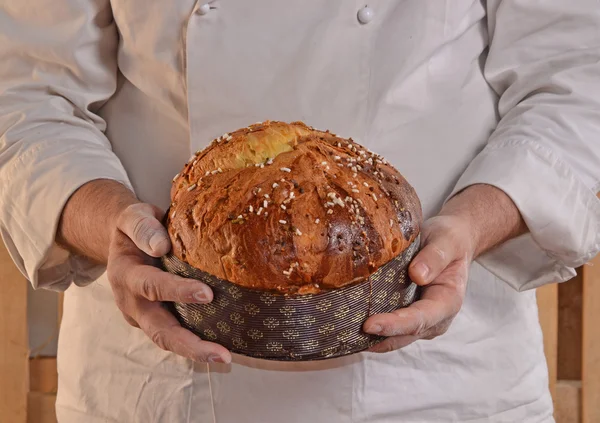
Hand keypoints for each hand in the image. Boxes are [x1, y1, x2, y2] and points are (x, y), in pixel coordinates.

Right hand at [107, 203, 231, 362]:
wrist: (124, 239)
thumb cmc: (134, 226)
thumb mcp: (133, 215)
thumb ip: (143, 227)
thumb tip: (161, 245)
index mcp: (125, 274)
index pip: (151, 285)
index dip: (177, 291)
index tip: (206, 294)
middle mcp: (132, 302)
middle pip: (159, 330)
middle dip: (189, 344)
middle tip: (220, 353)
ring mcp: (143, 315)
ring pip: (166, 339)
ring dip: (195, 352)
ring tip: (225, 358)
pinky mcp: (156, 320)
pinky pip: (174, 335)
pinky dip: (196, 344)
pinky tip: (221, 348)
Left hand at [362, 184, 526, 351]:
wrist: (450, 242)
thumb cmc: (449, 241)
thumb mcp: (446, 241)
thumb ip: (435, 257)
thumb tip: (417, 275)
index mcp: (447, 302)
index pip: (420, 319)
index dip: (395, 324)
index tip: (370, 325)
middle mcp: (434, 318)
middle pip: (404, 335)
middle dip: (377, 338)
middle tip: (346, 335)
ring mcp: (420, 320)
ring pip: (394, 338)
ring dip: (371, 339)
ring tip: (343, 335)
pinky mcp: (405, 314)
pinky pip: (389, 328)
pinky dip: (371, 330)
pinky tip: (349, 326)